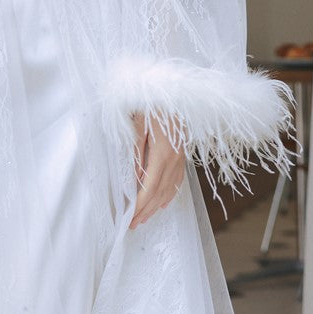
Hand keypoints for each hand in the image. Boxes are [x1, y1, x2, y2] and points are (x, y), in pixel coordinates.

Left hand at [129, 111, 184, 229]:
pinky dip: (170, 193)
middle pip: (160, 192)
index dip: (140, 205)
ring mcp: (181, 156)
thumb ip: (136, 152)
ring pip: (170, 188)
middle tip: (133, 224)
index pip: (149, 187)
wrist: (174, 89)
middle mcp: (175, 158)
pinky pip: (178, 179)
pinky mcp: (183, 152)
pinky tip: (164, 201)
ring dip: (157, 205)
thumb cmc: (152, 103)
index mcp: (162, 152)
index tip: (129, 218)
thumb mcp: (138, 124)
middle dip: (146, 210)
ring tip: (145, 217)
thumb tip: (134, 177)